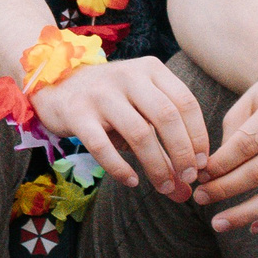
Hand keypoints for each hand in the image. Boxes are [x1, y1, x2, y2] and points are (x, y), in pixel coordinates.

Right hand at [26, 57, 211, 199]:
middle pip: (166, 117)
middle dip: (182, 153)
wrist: (55, 83)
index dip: (199, 136)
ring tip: (165, 187)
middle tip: (188, 179)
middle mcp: (127, 76)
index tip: (202, 164)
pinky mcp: (76, 113)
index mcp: (150, 69)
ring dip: (157, 166)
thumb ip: (164, 140)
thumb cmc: (108, 100)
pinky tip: (132, 181)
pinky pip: (102, 146)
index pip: (186, 102)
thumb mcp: (139, 107)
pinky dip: (120, 168)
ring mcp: (100, 93)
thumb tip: (186, 189)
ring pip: (139, 133)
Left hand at [196, 53, 257, 235]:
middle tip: (199, 197)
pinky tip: (255, 228)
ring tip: (218, 222)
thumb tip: (208, 173)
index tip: (197, 174)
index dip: (219, 163)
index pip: (247, 144)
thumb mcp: (247, 103)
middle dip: (225, 189)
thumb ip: (231, 135)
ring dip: (246, 213)